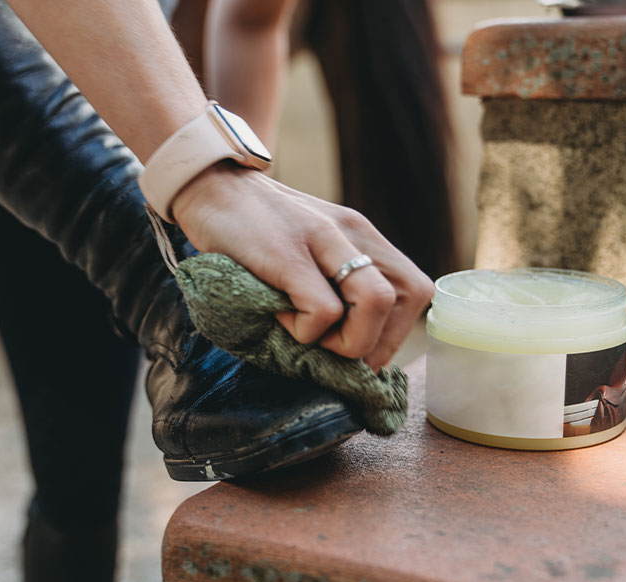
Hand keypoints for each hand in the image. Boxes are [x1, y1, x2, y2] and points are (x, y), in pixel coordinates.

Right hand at [171, 162, 433, 369]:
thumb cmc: (257, 228)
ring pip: (375, 302)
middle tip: (338, 352)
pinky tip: (278, 317)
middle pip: (409, 295)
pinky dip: (305, 332)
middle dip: (380, 342)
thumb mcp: (311, 244)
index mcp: (363, 235)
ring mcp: (321, 240)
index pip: (416, 289)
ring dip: (347, 340)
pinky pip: (321, 311)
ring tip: (309, 335)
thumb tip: (350, 343)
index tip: (360, 350)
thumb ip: (336, 278)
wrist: (210, 185)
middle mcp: (352, 233)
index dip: (397, 332)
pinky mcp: (287, 254)